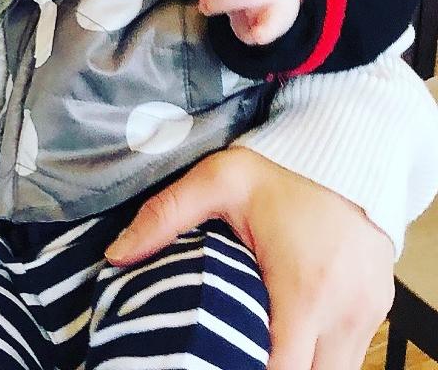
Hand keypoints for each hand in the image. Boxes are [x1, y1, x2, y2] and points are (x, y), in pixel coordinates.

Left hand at [105, 148, 392, 369]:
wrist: (344, 144)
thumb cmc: (279, 166)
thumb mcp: (215, 180)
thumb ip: (164, 216)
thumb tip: (115, 255)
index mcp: (303, 289)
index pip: (282, 368)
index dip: (248, 368)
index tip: (216, 358)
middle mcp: (343, 311)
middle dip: (270, 368)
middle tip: (232, 351)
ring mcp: (366, 312)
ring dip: (300, 364)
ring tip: (253, 344)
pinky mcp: (377, 306)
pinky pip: (349, 351)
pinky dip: (321, 352)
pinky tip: (288, 334)